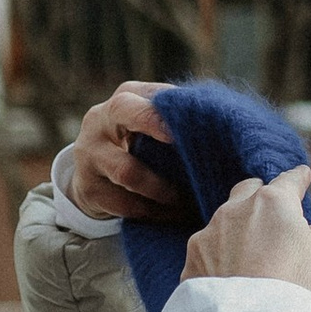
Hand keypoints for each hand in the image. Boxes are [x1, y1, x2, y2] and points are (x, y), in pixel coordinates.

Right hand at [66, 81, 191, 223]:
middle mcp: (100, 119)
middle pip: (124, 110)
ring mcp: (89, 154)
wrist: (94, 176)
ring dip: (163, 189)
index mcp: (125, 98)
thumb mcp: (150, 128)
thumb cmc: (138, 145)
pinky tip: (174, 216)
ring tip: (188, 201)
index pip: (150, 95)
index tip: (197, 119)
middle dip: (154, 122)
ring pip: (128, 171)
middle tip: (182, 141)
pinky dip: (155, 213)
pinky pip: (126, 205)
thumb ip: (177, 122)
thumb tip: (221, 121)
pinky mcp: (89, 188)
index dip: (172, 107)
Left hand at [182, 167, 310, 307]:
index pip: (288, 181)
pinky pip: (208, 256)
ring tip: (250, 259)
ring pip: (224, 224)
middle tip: (271, 213)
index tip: (301, 176)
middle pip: (248, 191)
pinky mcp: (191, 264)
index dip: (298, 178)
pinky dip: (219, 263)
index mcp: (271, 202)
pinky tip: (229, 281)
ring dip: (237, 234)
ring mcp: (207, 237)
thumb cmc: (296, 288)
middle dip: (260, 197)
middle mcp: (234, 211)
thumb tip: (301, 231)